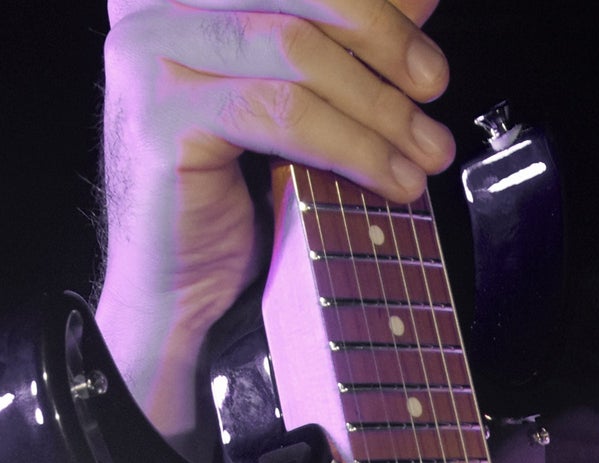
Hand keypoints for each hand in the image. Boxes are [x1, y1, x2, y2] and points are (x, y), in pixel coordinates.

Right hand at [95, 0, 455, 441]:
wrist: (182, 287)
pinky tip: (392, 178)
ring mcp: (152, 55)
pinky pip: (280, 113)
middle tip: (434, 92)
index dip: (375, 9)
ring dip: (379, 105)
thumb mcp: (303, 104)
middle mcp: (156, 5)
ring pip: (296, 52)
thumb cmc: (242, 196)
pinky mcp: (165, 118)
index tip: (428, 61)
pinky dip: (351, 145)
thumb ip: (344, 46)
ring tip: (426, 152)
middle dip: (384, 44)